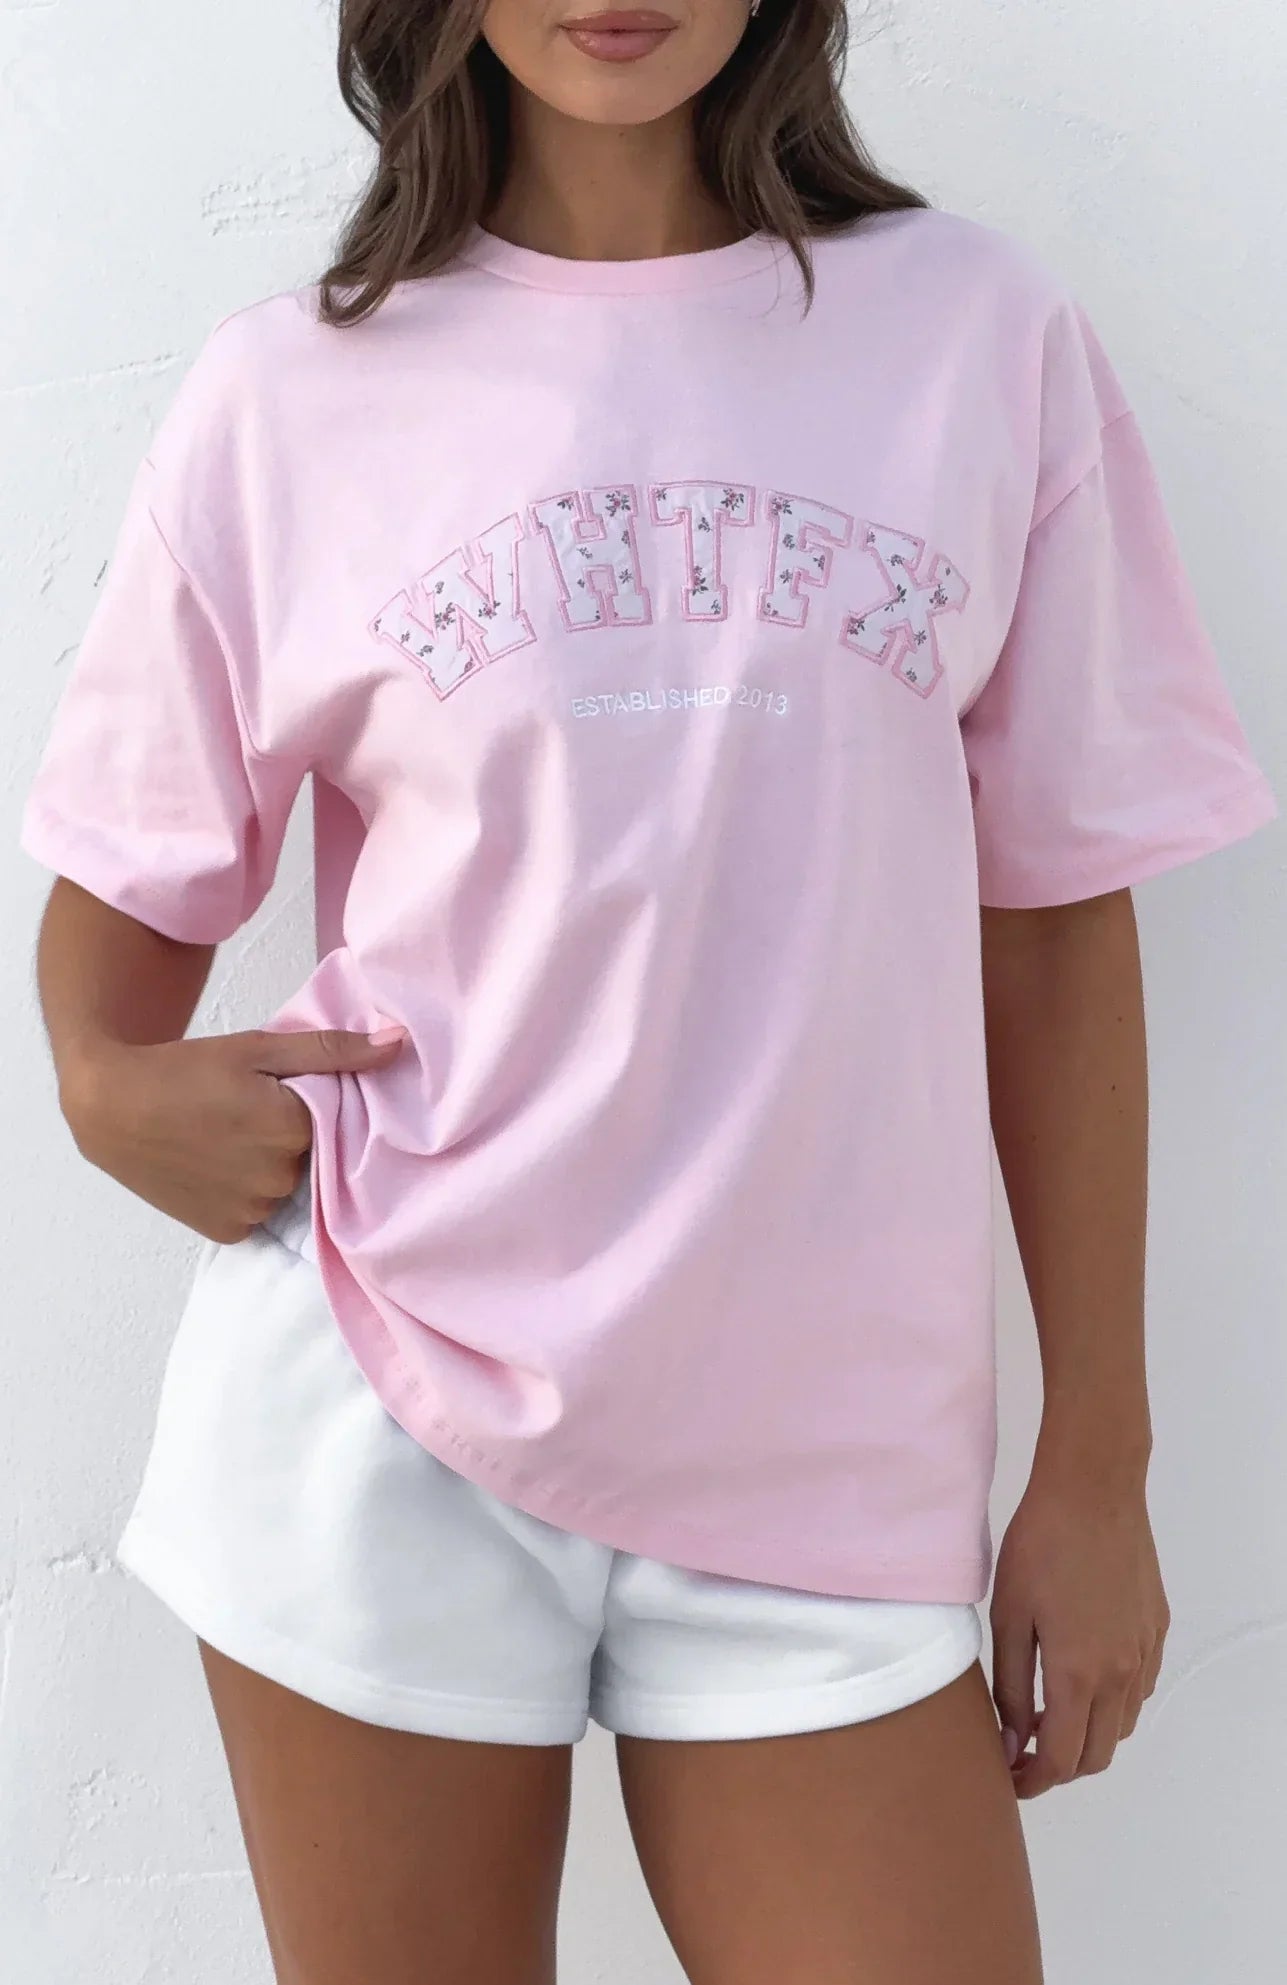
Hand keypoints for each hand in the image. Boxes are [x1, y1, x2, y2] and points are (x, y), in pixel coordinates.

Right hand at [61, 1026, 406, 1242]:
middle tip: (249, 1114)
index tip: (284, 1095)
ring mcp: (252, 1210)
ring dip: (271, 1168)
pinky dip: (248, 1193)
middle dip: (293, 1138)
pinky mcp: (228, 1231)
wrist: (110, 1104)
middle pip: (312, 1157)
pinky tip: (219, 1166)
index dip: (313, 1106)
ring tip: (229, 1139)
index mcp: (293, 1129)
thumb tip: (398, 1044)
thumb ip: (333, 1051)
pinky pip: (259, 1213)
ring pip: (287, 1187)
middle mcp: (278, 1178)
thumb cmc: (186, 1068)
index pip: (334, 1121)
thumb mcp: (261, 1048)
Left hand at [990, 1463, 1168, 1797]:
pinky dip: (1112, 1703)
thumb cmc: (1040, 1546)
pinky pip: (1138, 1688)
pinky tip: (1082, 1677)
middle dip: (1059, 1766)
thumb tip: (1012, 1739)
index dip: (1033, 1781)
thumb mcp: (1009, 1615)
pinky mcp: (1158, 1629)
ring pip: (1122, 1725)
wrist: (1094, 1490)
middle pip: (1097, 1754)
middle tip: (1022, 1750)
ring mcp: (1146, 1652)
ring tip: (1047, 1713)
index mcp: (1079, 1674)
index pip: (1062, 1759)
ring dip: (1087, 1735)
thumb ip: (1010, 1685)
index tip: (1008, 1778)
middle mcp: (1122, 1674)